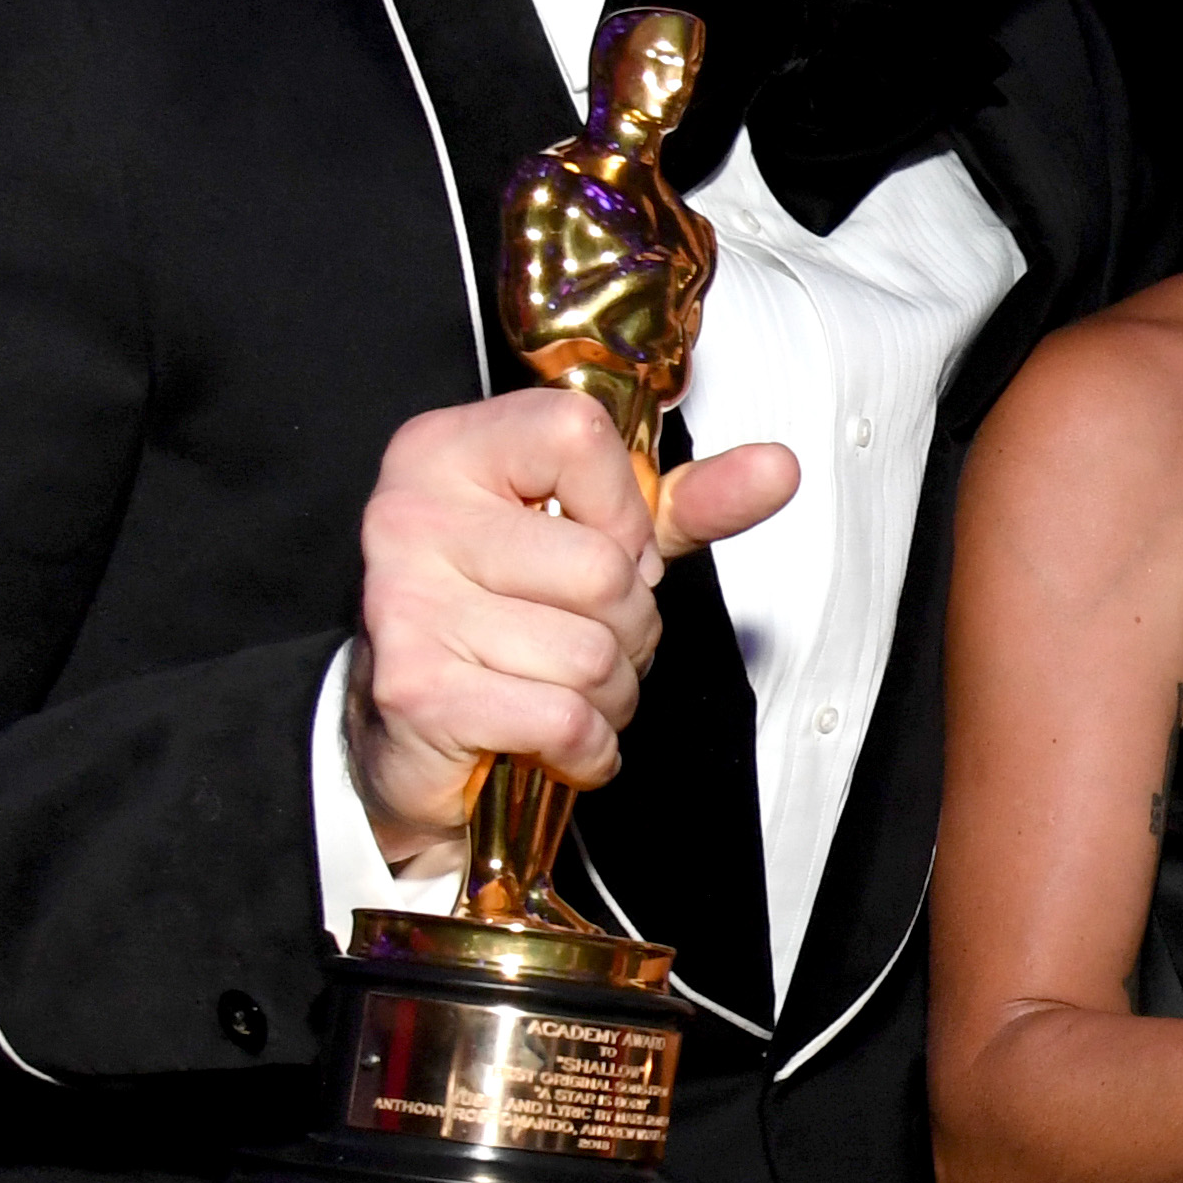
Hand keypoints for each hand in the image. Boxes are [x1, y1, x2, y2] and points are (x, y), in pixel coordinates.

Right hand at [342, 386, 796, 862]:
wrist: (415, 735)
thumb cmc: (508, 620)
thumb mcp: (599, 539)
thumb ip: (684, 503)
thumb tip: (776, 468)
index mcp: (448, 451)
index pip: (579, 435)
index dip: (625, 513)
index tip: (605, 550)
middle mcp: (411, 514)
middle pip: (602, 568)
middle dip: (630, 627)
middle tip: (588, 639)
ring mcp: (406, 602)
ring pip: (590, 653)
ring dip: (610, 693)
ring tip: (567, 690)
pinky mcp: (418, 690)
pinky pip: (565, 718)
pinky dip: (587, 746)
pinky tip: (556, 738)